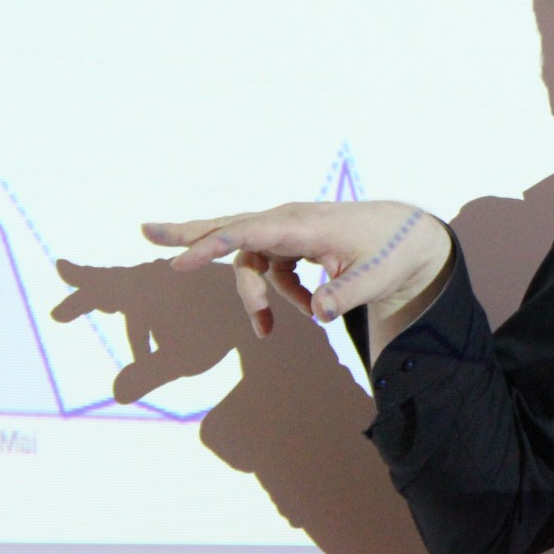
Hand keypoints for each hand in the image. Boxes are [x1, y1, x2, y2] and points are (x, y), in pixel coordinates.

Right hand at [142, 201, 452, 341]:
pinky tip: (307, 308)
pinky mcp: (293, 242)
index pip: (248, 233)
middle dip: (188, 233)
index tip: (178, 263)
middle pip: (229, 226)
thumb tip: (319, 314)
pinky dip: (279, 293)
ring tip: (264, 331)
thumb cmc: (390, 252)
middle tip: (144, 231)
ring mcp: (289, 230)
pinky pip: (271, 269)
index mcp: (301, 225)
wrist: (408, 236)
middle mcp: (289, 221)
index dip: (211, 247)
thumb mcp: (375, 278)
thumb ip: (345, 295)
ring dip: (255, 296)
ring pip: (248, 257)